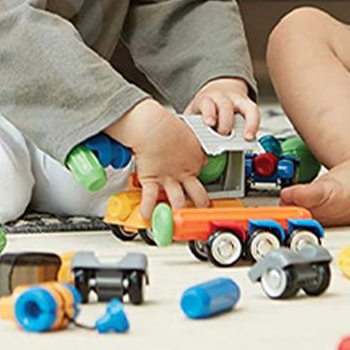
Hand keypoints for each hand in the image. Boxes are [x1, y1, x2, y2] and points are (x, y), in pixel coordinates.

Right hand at [108, 99, 210, 220]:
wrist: (153, 127)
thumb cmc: (168, 125)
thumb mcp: (188, 132)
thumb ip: (192, 144)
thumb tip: (195, 148)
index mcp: (195, 159)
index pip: (202, 173)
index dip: (200, 180)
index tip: (200, 186)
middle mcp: (184, 172)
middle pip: (199, 194)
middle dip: (202, 205)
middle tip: (202, 212)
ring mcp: (169, 178)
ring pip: (179, 201)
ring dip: (178, 213)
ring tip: (178, 224)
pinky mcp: (152, 180)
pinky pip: (151, 199)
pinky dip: (148, 209)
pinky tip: (147, 216)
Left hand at [186, 77, 259, 138]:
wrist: (218, 90)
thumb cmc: (205, 107)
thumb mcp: (194, 114)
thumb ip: (192, 127)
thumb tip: (189, 148)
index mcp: (205, 99)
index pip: (207, 103)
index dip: (209, 113)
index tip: (209, 123)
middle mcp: (222, 97)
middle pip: (226, 106)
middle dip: (225, 122)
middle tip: (223, 135)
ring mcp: (237, 100)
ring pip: (244, 107)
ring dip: (246, 123)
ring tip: (245, 137)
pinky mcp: (248, 104)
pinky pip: (254, 113)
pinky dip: (254, 125)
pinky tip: (251, 136)